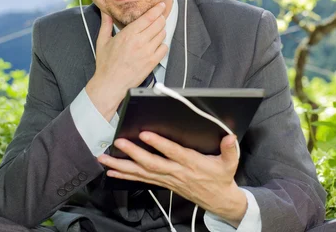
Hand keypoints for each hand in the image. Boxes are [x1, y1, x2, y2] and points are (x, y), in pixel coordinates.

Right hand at [86, 2, 167, 120]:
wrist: (110, 84)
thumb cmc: (106, 64)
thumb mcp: (102, 41)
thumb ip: (105, 24)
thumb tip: (105, 11)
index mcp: (128, 34)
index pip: (148, 17)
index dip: (157, 9)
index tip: (161, 5)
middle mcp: (140, 41)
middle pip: (159, 23)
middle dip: (159, 19)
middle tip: (157, 18)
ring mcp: (148, 52)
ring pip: (162, 34)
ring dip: (160, 31)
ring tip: (154, 33)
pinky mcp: (152, 62)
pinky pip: (164, 48)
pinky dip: (162, 44)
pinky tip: (155, 45)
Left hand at [97, 132, 247, 226]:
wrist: (218, 200)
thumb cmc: (221, 178)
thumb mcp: (230, 163)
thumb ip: (230, 149)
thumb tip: (230, 137)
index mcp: (191, 164)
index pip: (173, 153)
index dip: (159, 144)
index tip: (145, 134)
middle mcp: (176, 172)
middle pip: (151, 163)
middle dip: (133, 153)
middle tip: (118, 143)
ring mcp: (167, 179)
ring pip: (141, 172)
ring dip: (122, 166)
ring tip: (105, 158)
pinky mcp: (163, 183)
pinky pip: (141, 179)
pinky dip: (125, 175)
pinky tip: (112, 171)